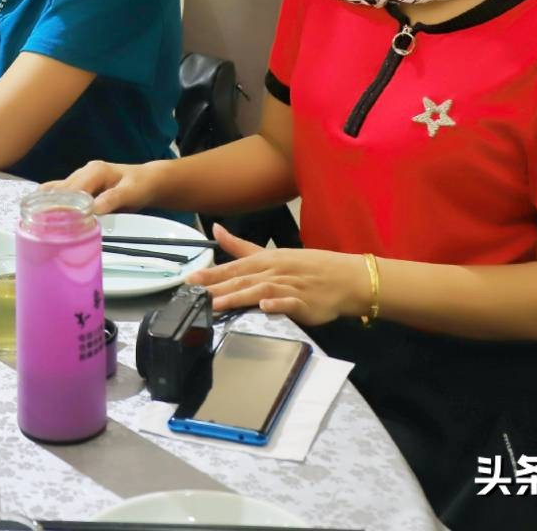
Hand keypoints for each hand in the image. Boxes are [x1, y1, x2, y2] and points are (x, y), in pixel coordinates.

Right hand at [47, 159, 163, 213]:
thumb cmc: (140, 185)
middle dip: (51, 206)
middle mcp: (84, 172)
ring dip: (49, 205)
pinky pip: (62, 194)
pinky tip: (44, 215)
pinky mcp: (79, 187)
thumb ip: (113, 199)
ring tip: (38, 223)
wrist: (147, 182)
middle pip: (62, 190)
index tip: (53, 221)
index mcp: (95, 171)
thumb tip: (94, 209)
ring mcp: (80, 179)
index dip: (63, 204)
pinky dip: (53, 203)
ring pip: (59, 191)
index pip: (73, 189)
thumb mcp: (131, 192)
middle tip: (41, 226)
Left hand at [187, 225, 368, 323]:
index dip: (211, 273)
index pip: (233, 266)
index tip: (190, 279)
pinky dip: (278, 305)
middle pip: (242, 279)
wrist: (346, 278)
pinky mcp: (306, 303)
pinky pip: (290, 303)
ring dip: (239, 297)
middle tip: (195, 294)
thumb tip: (216, 229)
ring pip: (261, 290)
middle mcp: (275, 271)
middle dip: (217, 287)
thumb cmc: (308, 267)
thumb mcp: (272, 253)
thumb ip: (240, 246)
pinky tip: (265, 307)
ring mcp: (290, 287)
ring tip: (218, 305)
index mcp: (266, 260)